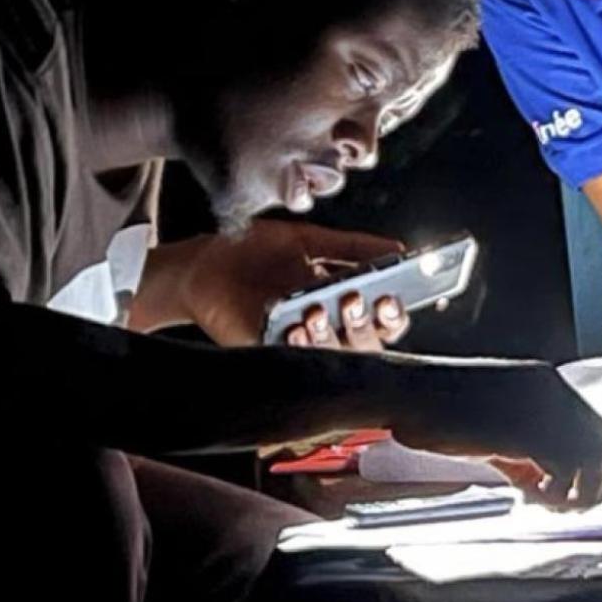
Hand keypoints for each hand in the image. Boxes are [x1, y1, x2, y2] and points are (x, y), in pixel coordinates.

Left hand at [175, 220, 407, 346]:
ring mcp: (301, 342)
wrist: (205, 264)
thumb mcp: (307, 241)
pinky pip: (295, 359)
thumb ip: (350, 246)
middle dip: (366, 324)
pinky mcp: (272, 352)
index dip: (393, 314)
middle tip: (353, 300)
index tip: (390, 297)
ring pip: (335, 355)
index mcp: (341, 300)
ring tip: (318, 309)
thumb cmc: (253, 251)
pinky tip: (296, 327)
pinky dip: (300, 344)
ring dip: (332, 334)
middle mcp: (326, 326)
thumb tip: (396, 249)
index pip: (383, 318)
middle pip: (367, 342)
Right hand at [390, 361, 601, 508]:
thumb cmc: (434, 409)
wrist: (402, 392)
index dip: (583, 464)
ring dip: (578, 490)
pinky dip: (555, 492)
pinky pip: (567, 469)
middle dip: (591, 482)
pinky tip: (526, 496)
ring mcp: (542, 407)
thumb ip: (521, 450)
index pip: (592, 425)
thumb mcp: (490, 427)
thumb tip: (538, 480)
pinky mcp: (526, 429)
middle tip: (561, 505)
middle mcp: (552, 390)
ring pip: (596, 458)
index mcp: (544, 383)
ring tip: (544, 502)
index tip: (556, 487)